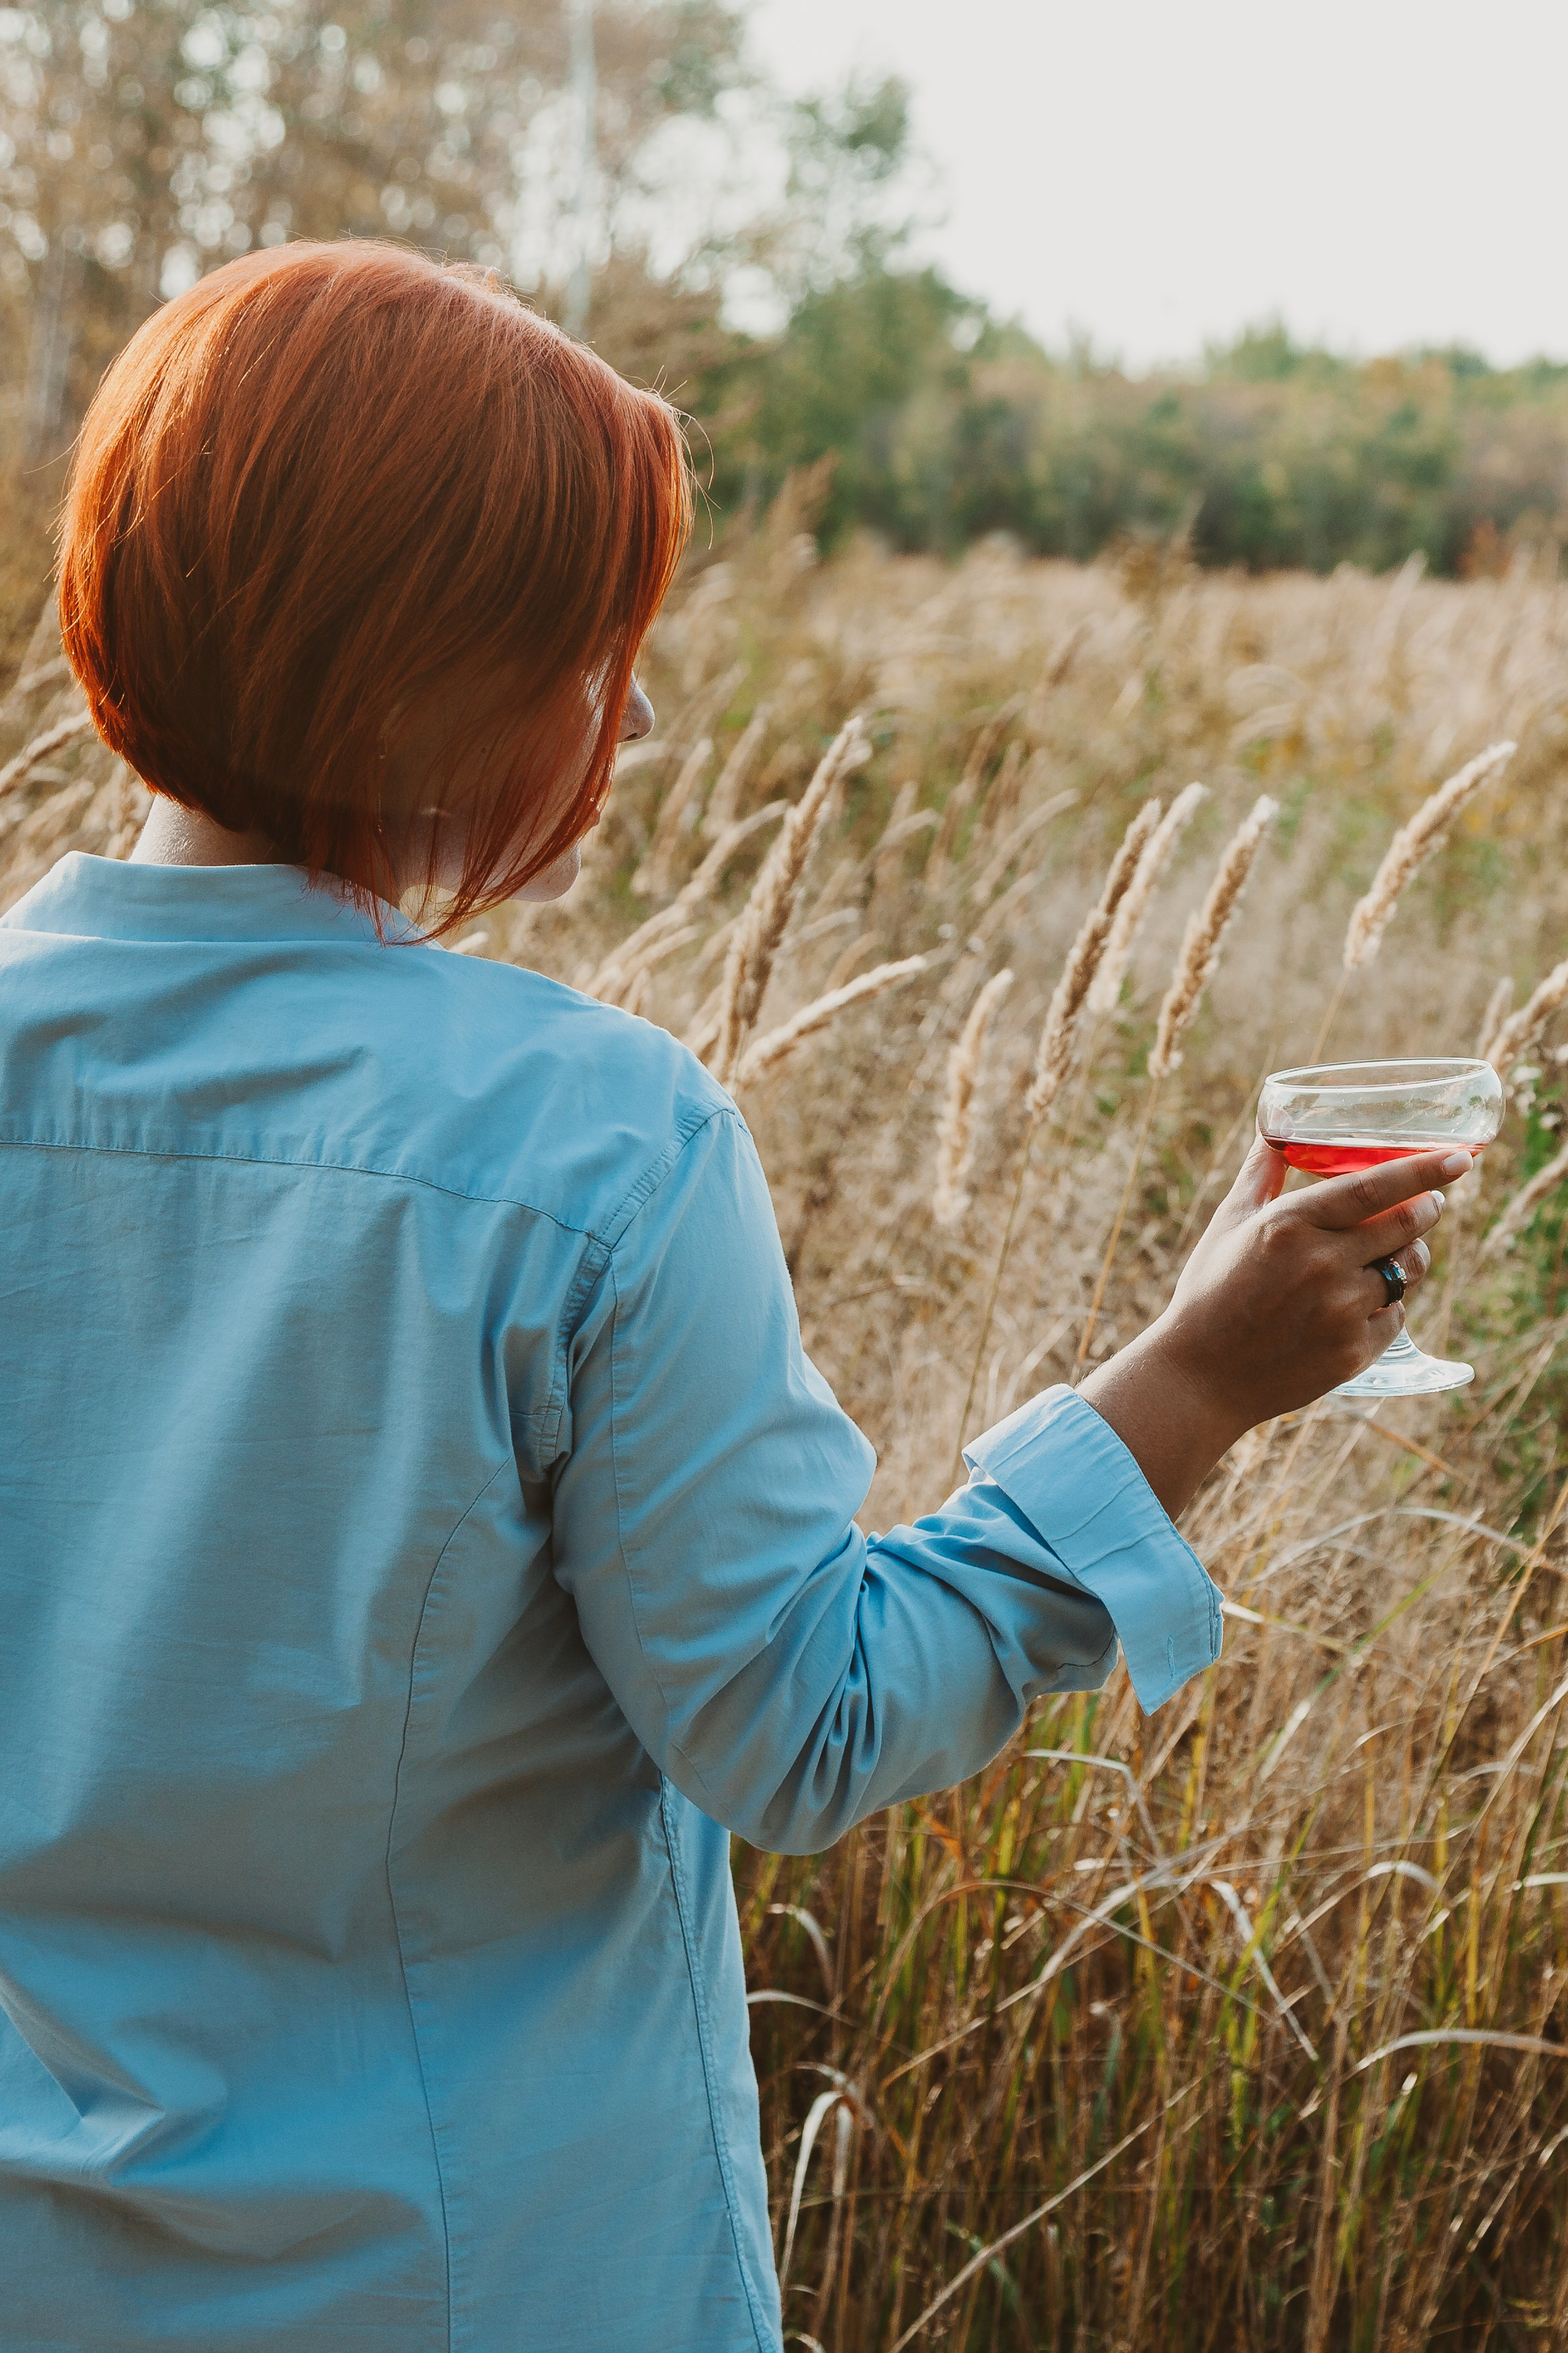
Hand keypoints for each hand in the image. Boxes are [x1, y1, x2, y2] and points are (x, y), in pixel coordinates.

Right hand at [1079, 1136, 1473, 1517]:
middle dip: (1426, 1208)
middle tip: (1429, 1203)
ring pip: (1406, 1270)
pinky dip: (1385, 1306)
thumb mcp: (1229, 1224)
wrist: (1200, 1377)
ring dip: (1408, 1256)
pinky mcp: (1352, 1352)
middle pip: (1405, 1225)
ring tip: (1387, 1256)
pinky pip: (1395, 1316)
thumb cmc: (1210, 1292)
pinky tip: (1356, 1306)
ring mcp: (1340, 1311)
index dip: (1422, 1169)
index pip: (1374, 1187)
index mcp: (1289, 1225)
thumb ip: (1261, 1173)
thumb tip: (1276, 1127)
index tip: (1459, 1157)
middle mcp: (1320, 1264)